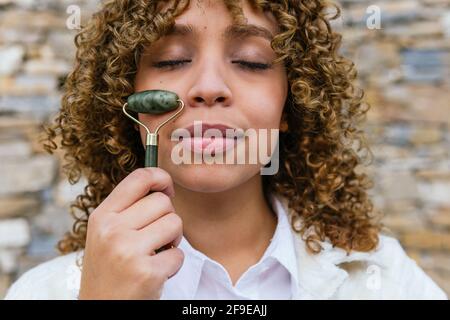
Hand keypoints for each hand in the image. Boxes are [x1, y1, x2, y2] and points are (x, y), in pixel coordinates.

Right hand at [78, 168, 183, 298]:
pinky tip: (156, 273)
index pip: (139, 178)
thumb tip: (163, 187)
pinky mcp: (147, 273)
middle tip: (158, 236)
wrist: (100, 308)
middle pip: (163, 202)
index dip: (161, 178)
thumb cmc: (109, 269)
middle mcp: (112, 230)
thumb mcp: (105, 234)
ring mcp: (128, 251)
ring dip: (174, 240)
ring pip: (175, 223)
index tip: (167, 189)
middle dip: (168, 218)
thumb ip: (128, 210)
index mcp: (102, 216)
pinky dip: (173, 265)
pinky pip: (179, 254)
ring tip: (157, 253)